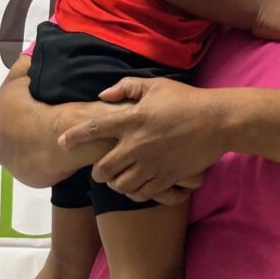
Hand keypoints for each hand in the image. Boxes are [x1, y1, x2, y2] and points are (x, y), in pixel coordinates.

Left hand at [57, 77, 224, 204]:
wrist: (218, 122)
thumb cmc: (186, 100)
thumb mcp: (156, 86)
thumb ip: (126, 88)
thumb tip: (102, 95)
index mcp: (132, 120)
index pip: (94, 130)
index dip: (73, 137)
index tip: (61, 141)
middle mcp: (138, 144)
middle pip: (103, 168)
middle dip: (97, 172)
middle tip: (99, 171)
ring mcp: (152, 163)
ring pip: (121, 184)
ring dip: (115, 184)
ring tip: (117, 180)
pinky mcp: (167, 176)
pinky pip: (142, 192)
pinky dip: (135, 192)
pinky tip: (135, 187)